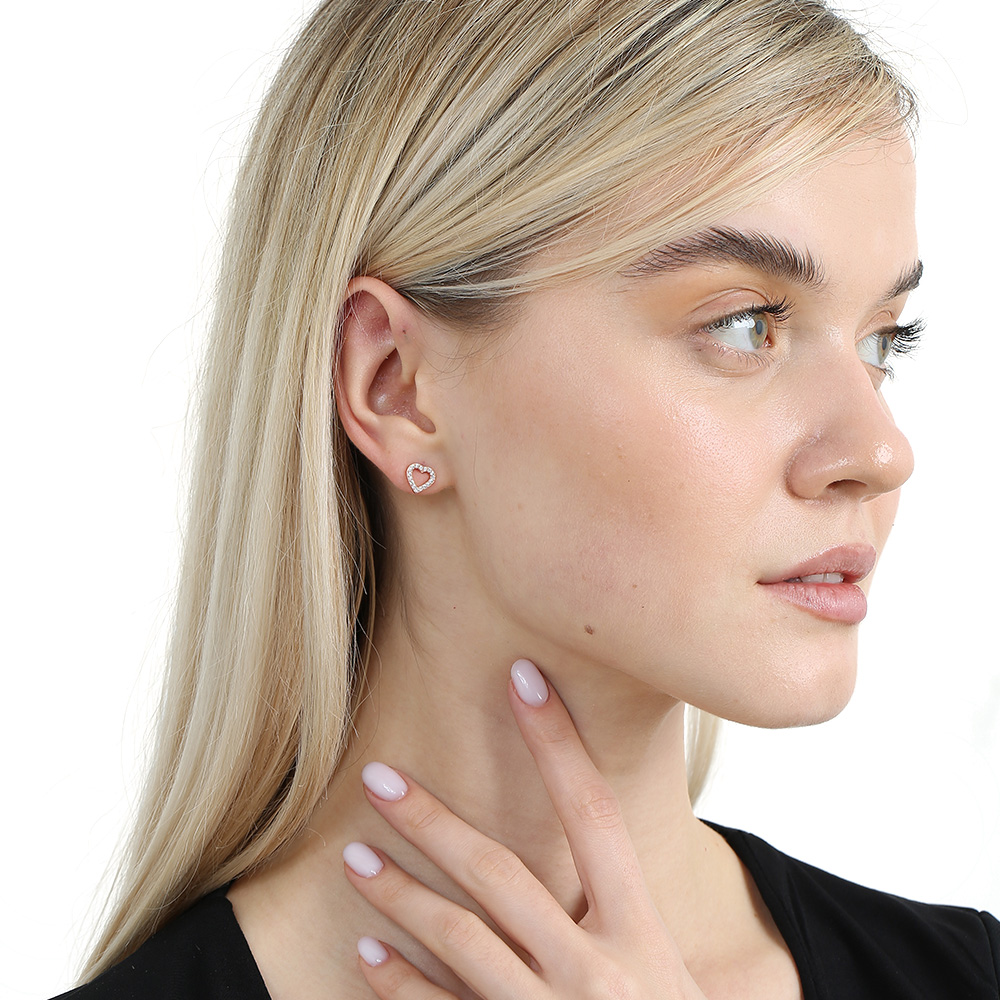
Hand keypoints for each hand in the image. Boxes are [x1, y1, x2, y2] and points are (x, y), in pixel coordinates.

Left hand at [341, 658, 707, 998]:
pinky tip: (366, 957)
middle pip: (500, 873)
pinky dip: (401, 988)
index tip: (521, 676)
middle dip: (433, 821)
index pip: (594, 812)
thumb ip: (626, 919)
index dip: (557, 741)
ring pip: (461, 940)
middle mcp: (596, 969)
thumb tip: (593, 854)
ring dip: (400, 896)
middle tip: (377, 777)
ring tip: (353, 857)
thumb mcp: (668, 976)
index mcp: (641, 933)